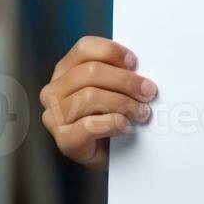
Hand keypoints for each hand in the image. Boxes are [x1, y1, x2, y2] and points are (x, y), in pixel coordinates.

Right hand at [39, 36, 156, 169]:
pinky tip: (127, 126)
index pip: (84, 48)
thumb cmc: (116, 117)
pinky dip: (114, 123)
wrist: (117, 156)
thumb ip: (121, 73)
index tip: (135, 63)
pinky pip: (89, 125)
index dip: (112, 51)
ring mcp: (54, 117)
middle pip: (90, 72)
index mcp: (65, 71)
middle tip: (149, 91)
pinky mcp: (64, 141)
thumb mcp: (116, 89)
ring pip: (90, 96)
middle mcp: (54, 91)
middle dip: (126, 81)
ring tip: (142, 112)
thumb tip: (142, 66)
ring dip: (124, 103)